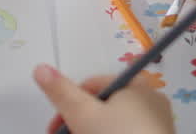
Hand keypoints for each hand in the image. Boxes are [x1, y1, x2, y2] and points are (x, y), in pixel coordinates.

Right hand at [33, 64, 173, 133]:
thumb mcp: (82, 114)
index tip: (54, 128)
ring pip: (111, 127)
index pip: (92, 85)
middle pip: (102, 108)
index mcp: (136, 85)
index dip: (68, 105)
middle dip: (77, 124)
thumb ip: (61, 92)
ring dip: (88, 133)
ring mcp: (155, 127)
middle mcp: (150, 102)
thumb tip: (40, 68)